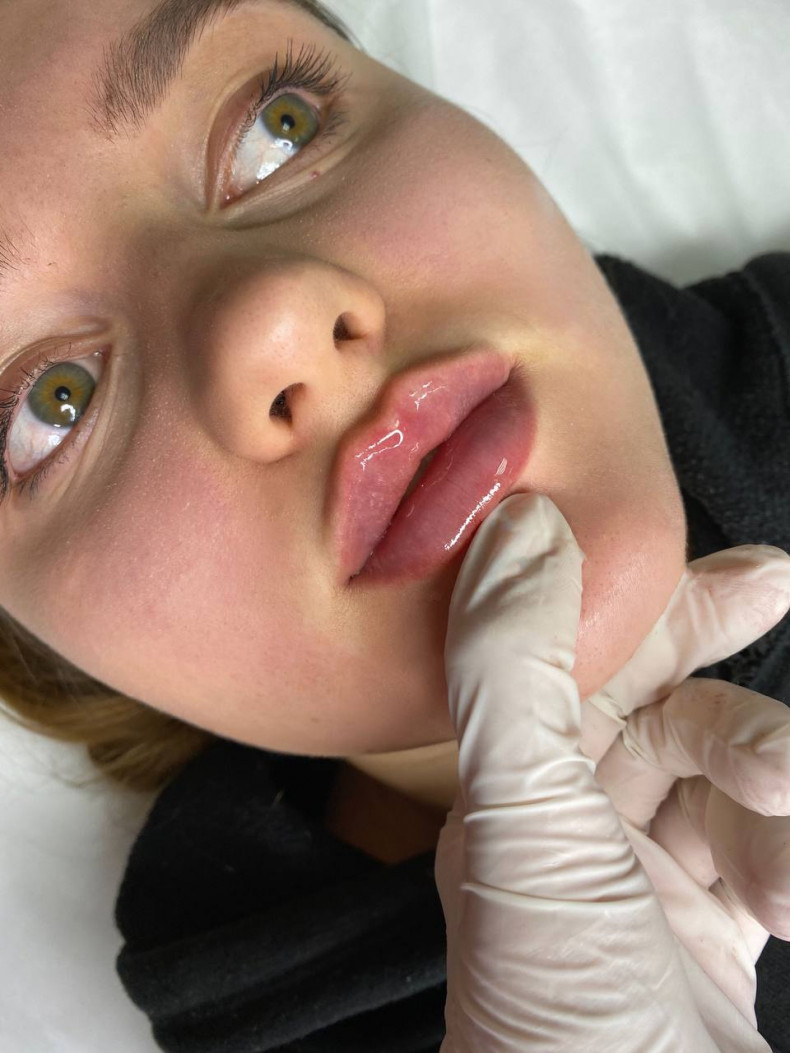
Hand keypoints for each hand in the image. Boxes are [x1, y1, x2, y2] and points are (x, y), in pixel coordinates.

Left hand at [435, 492, 789, 1051]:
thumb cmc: (563, 1011)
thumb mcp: (524, 816)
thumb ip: (513, 665)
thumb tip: (518, 524)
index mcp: (515, 791)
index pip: (577, 663)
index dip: (642, 601)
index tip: (718, 556)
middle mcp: (575, 828)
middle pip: (655, 703)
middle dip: (715, 649)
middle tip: (772, 582)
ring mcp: (650, 885)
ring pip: (727, 776)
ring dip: (769, 774)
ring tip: (786, 813)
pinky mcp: (717, 936)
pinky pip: (767, 848)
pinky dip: (788, 847)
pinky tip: (788, 898)